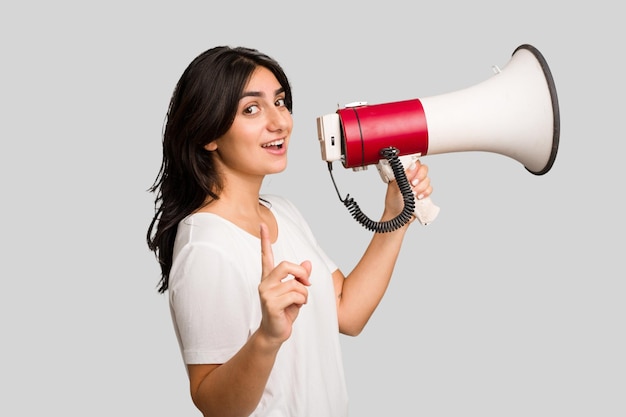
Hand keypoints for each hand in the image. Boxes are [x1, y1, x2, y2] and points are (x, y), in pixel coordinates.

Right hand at [258, 223, 311, 344]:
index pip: (266, 256)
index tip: (262, 225)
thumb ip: (301, 277)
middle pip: (286, 265)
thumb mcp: (296, 292)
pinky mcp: (271, 304)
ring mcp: (266, 294)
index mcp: (269, 278)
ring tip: (300, 302)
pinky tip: (296, 307)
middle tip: (307, 284)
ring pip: (295, 284)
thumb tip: (308, 263)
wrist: (275, 333)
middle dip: (301, 273)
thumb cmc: (285, 312)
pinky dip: (302, 301)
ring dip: (304, 294)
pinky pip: (295, 295)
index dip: (265, 240)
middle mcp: (265, 283)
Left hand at [383, 159, 432, 218]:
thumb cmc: (393, 202)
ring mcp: (418, 185)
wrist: (398, 217)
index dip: (415, 167)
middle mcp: (411, 177)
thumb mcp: (394, 187)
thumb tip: (411, 167)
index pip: (413, 163)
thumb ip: (402, 176)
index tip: (411, 175)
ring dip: (421, 187)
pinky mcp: (423, 193)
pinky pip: (430, 189)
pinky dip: (425, 193)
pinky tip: (419, 197)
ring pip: (427, 179)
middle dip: (420, 177)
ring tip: (413, 194)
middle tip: (413, 184)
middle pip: (423, 169)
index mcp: (403, 173)